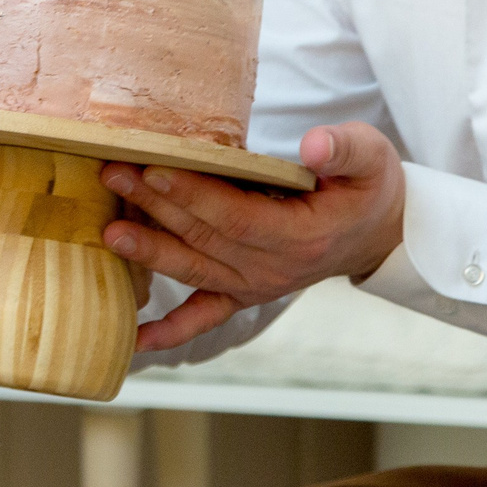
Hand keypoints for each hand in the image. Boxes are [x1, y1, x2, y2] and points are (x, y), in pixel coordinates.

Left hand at [104, 122, 407, 353]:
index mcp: (304, 236)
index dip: (195, 196)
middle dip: (155, 207)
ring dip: (149, 252)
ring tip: (109, 232)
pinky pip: (204, 316)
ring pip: (195, 268)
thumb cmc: (367, 187)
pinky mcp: (244, 293)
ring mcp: (256, 285)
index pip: (238, 217)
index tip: (155, 169)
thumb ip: (344, 149)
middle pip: (206, 238)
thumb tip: (313, 146)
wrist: (377, 233)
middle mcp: (275, 269)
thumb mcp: (372, 157)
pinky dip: (170, 331)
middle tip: (113, 175)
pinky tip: (135, 340)